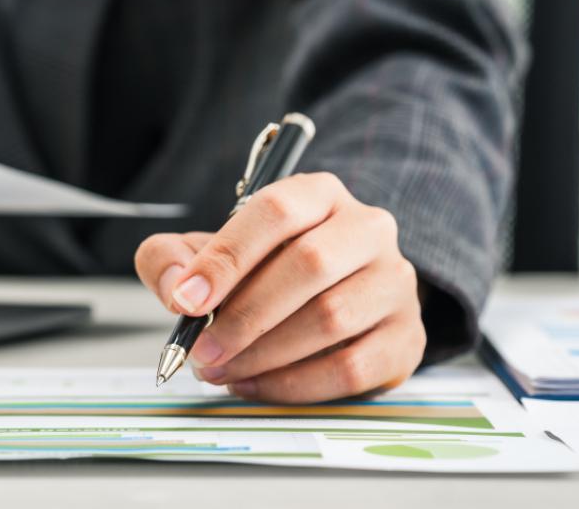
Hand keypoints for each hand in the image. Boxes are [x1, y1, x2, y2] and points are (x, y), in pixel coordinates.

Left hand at [135, 172, 424, 402]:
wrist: (333, 307)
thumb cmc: (263, 272)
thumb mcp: (208, 253)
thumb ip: (172, 258)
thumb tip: (173, 287)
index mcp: (319, 194)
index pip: (276, 211)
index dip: (228, 257)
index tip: (187, 300)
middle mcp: (368, 229)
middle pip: (309, 264)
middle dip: (245, 315)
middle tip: (202, 350)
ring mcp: (395, 283)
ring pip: (331, 318)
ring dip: (264, 354)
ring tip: (220, 370)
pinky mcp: (407, 337)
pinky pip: (352, 367)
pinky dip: (294, 384)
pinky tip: (254, 385)